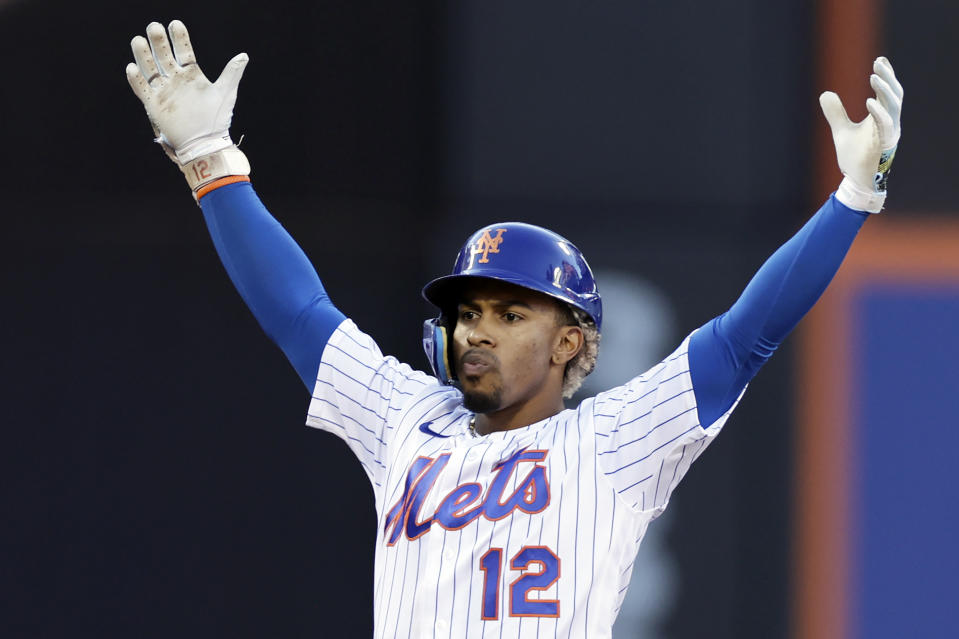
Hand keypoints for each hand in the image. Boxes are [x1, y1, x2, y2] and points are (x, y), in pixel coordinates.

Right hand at [126, 20, 247, 163]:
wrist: (205, 143)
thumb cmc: (217, 119)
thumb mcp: (226, 93)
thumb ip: (232, 73)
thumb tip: (244, 55)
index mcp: (192, 76)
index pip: (183, 52)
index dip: (179, 38)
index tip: (175, 23)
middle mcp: (176, 81)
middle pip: (164, 56)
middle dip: (158, 42)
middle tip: (154, 26)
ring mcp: (164, 92)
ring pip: (150, 69)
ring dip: (143, 55)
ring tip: (138, 40)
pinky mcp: (154, 105)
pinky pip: (142, 89)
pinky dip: (136, 79)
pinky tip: (132, 67)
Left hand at [819, 56, 902, 212]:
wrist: (857, 181)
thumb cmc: (854, 157)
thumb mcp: (841, 130)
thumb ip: (835, 113)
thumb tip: (825, 93)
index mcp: (883, 117)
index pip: (888, 92)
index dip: (886, 76)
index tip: (880, 60)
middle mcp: (890, 122)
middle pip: (895, 94)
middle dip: (888, 78)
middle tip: (878, 63)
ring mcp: (890, 133)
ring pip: (893, 106)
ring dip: (884, 91)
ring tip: (873, 76)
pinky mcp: (885, 144)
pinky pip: (886, 125)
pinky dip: (879, 112)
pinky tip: (869, 101)